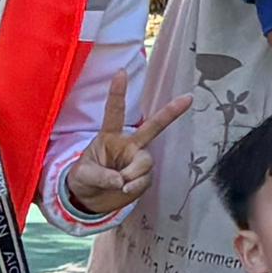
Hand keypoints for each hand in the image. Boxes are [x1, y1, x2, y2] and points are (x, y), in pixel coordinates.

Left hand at [59, 77, 198, 223]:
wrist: (90, 200)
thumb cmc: (84, 179)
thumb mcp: (84, 175)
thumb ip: (101, 176)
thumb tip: (121, 181)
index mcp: (110, 136)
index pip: (115, 112)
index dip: (118, 92)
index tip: (121, 72)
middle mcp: (128, 145)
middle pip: (152, 127)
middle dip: (171, 112)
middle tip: (188, 98)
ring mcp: (137, 160)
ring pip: (145, 162)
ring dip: (133, 174)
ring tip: (120, 185)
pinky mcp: (143, 177)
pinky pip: (146, 179)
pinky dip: (135, 186)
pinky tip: (125, 190)